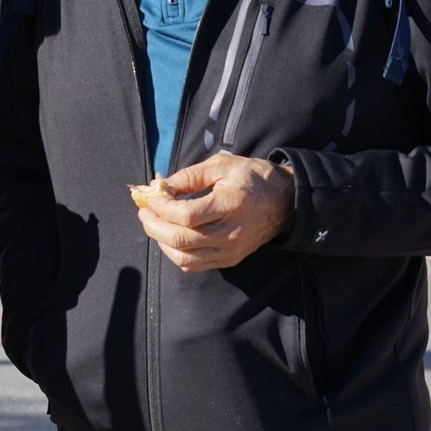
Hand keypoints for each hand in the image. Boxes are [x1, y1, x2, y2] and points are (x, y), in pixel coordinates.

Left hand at [137, 154, 294, 272]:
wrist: (285, 201)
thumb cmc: (251, 178)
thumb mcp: (222, 165)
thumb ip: (189, 176)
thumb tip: (159, 187)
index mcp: (232, 204)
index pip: (187, 216)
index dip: (162, 208)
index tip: (151, 197)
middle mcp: (232, 233)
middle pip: (182, 240)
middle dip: (154, 226)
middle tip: (144, 211)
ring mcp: (232, 250)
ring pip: (185, 259)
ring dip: (161, 242)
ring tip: (153, 224)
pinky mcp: (230, 260)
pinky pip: (195, 265)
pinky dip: (175, 253)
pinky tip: (169, 236)